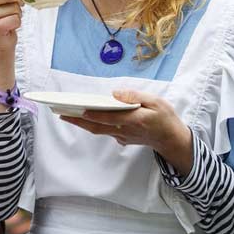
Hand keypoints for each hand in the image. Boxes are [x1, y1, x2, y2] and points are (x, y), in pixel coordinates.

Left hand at [60, 89, 193, 174]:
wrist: (171, 139)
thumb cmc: (165, 118)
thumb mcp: (157, 102)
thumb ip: (136, 96)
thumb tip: (115, 93)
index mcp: (134, 120)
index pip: (109, 118)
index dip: (93, 115)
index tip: (78, 110)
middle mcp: (125, 131)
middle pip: (97, 127)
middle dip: (78, 120)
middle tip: (61, 113)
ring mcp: (122, 137)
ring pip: (98, 130)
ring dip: (82, 123)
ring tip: (67, 114)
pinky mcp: (122, 138)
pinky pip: (105, 131)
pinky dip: (94, 124)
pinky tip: (86, 116)